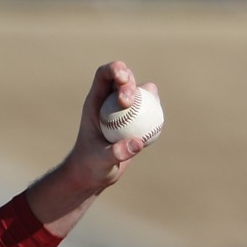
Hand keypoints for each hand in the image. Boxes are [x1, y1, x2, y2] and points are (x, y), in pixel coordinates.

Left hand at [25, 59, 155, 237]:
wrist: (93, 176)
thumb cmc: (90, 167)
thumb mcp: (100, 161)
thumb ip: (116, 153)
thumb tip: (137, 143)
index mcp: (95, 102)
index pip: (104, 75)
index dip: (116, 69)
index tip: (123, 80)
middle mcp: (110, 102)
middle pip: (125, 79)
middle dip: (130, 84)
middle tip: (128, 102)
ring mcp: (124, 111)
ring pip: (140, 92)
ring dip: (147, 96)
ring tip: (145, 113)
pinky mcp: (135, 121)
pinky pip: (149, 109)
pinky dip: (155, 112)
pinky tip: (157, 124)